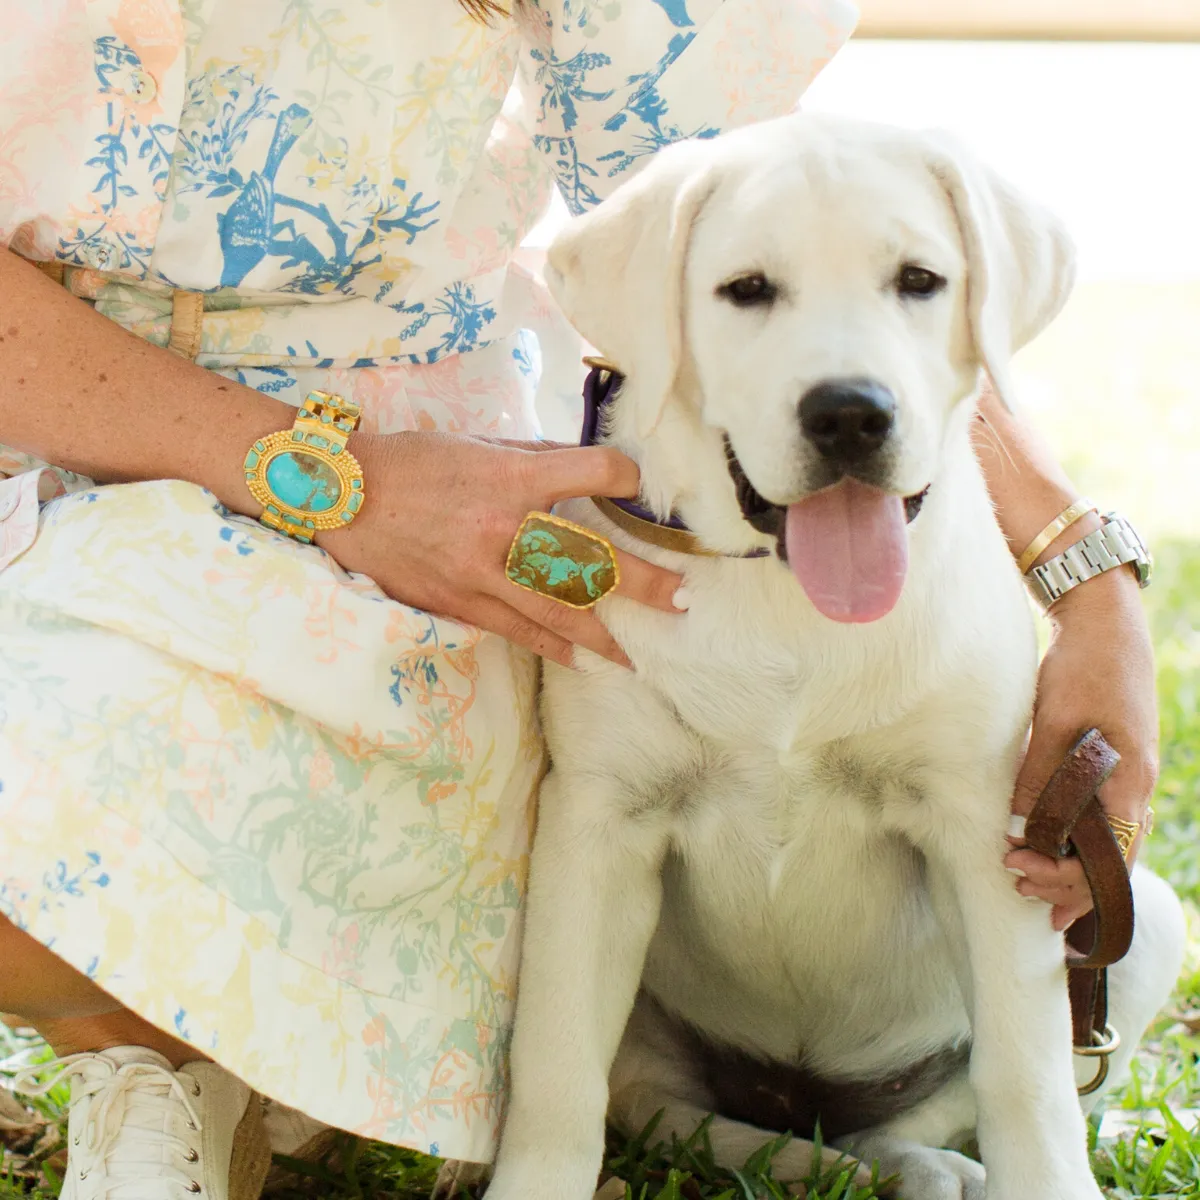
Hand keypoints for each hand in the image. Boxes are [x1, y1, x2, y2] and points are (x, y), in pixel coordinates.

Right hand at [317, 431, 683, 667]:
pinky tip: (580, 659)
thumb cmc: (414, 462)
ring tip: (638, 654)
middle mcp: (504, 528)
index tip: (641, 486)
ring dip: (604, 634)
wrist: (344, 497)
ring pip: (558, 609)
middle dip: (641, 581)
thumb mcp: (479, 445)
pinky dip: (552, 646)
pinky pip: (516, 630)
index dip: (626, 478)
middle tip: (681, 598)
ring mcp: (482, 572)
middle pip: (588, 559)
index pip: (592, 474)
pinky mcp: (460, 601)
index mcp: (512, 477)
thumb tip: (586, 468)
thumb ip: (536, 458)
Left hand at [1005, 567, 1156, 929]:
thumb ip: (1042, 775)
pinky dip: (1079, 841)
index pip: (1108, 858)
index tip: (1020, 872)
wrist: (1105, 624)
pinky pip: (1103, 817)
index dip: (1067, 879)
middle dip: (1066, 882)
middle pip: (1111, 858)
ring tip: (1032, 883)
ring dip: (1072, 866)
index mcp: (1129, 783)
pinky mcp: (1116, 763)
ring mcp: (1130, 776)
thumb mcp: (1055, 721)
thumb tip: (1021, 826)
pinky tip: (1054, 848)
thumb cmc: (1083, 668)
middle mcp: (1136, 787)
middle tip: (1019, 888)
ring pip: (1110, 842)